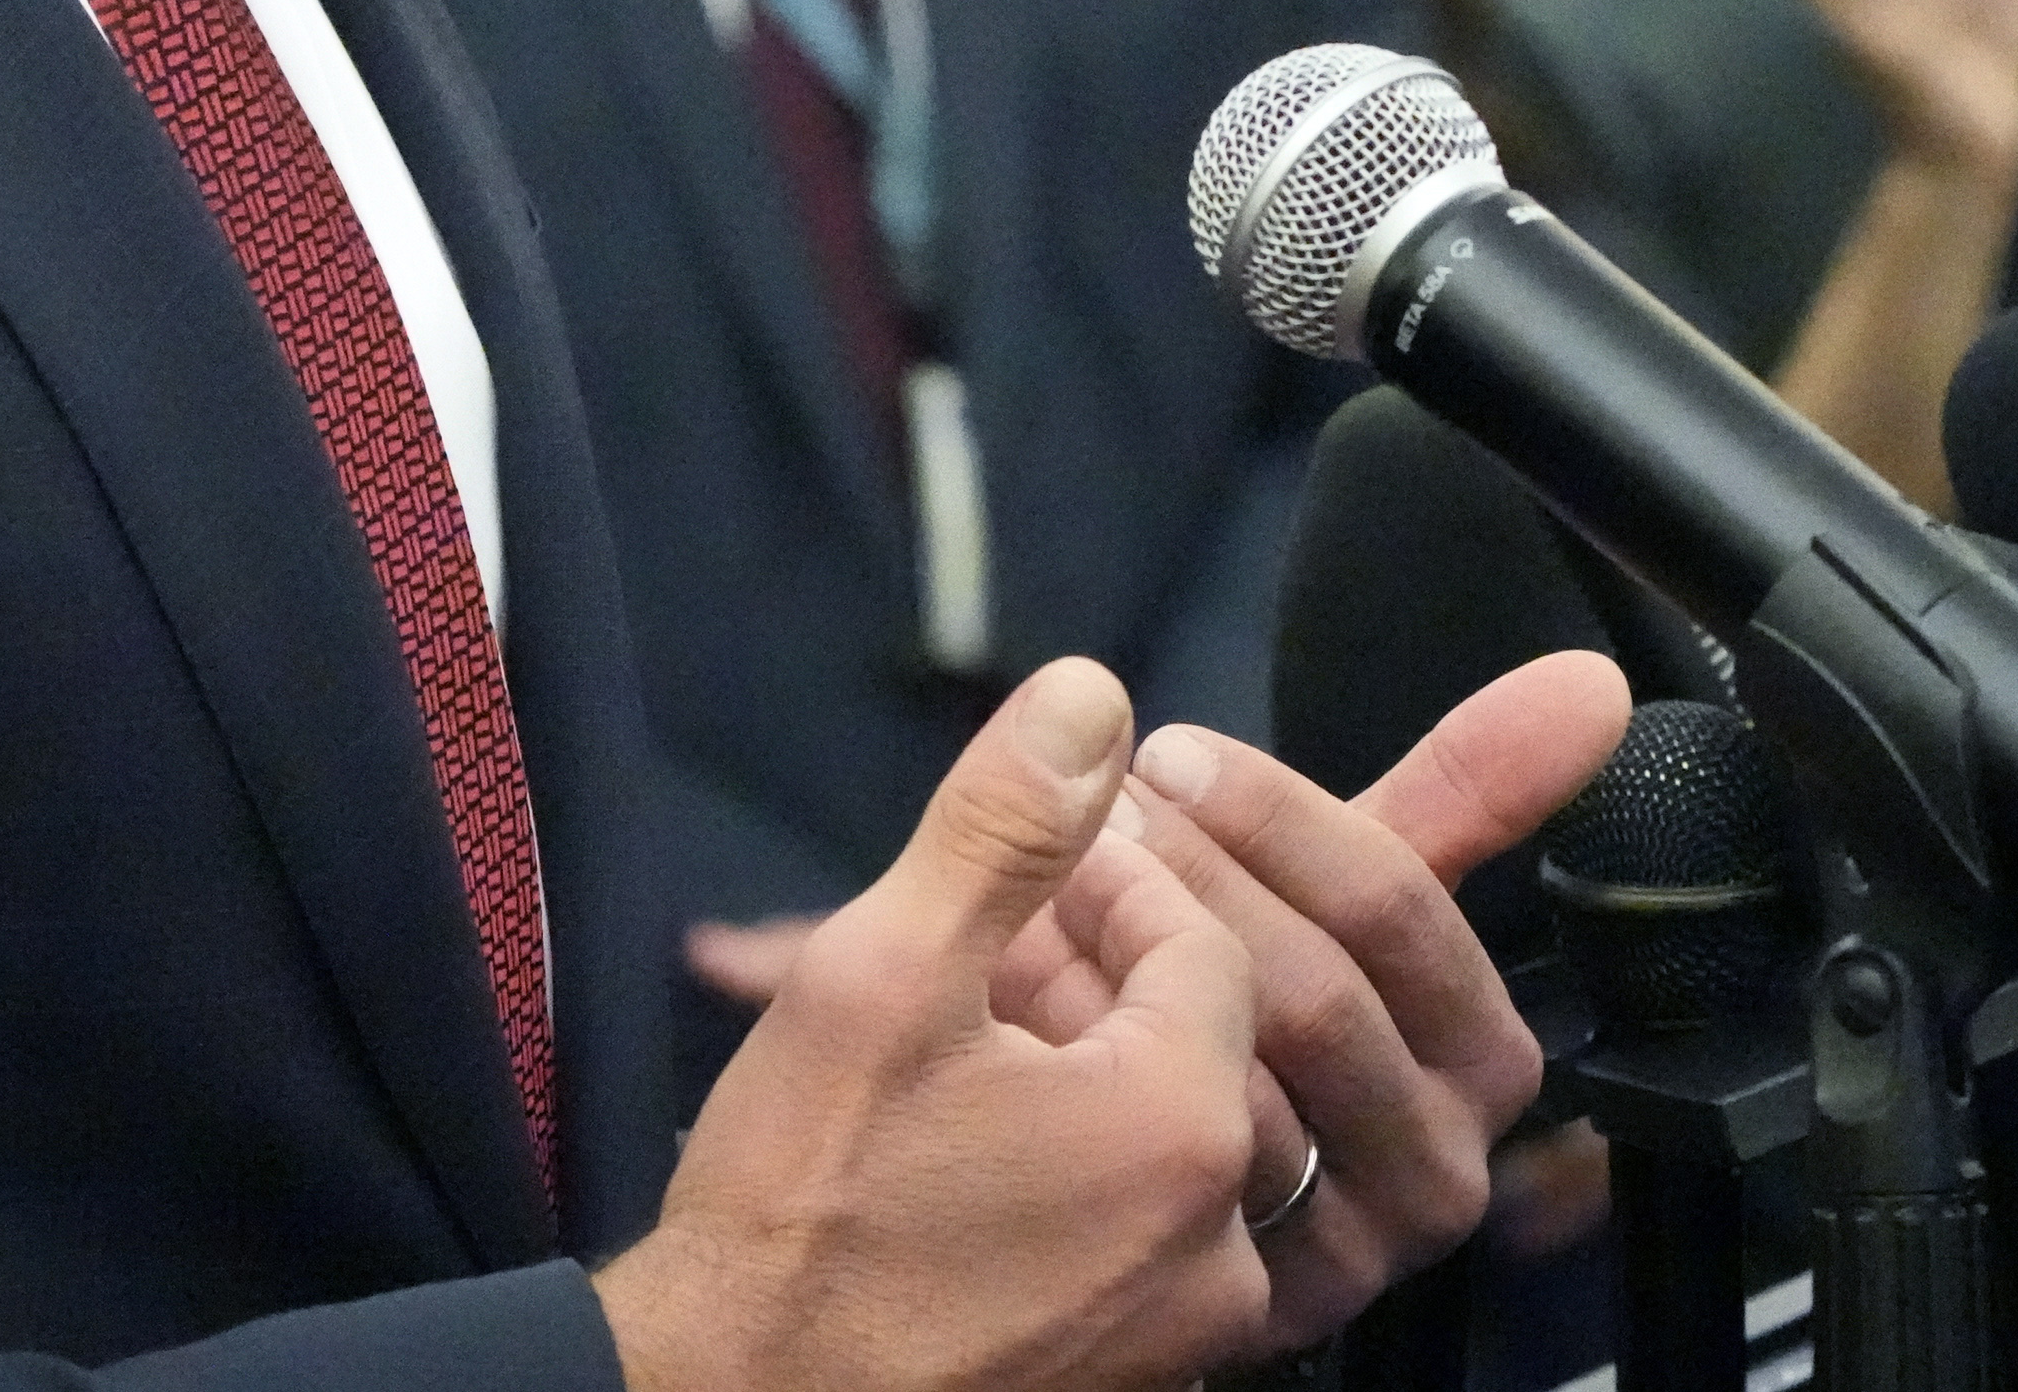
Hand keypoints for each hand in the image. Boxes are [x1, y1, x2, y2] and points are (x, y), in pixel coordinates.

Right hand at [598, 660, 1264, 1391]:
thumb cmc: (795, 1211)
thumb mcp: (881, 977)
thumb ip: (1003, 827)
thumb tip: (1092, 695)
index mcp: (1183, 1128)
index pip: (1203, 938)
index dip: (1108, 887)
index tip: (1018, 886)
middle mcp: (1222, 1247)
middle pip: (1200, 1044)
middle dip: (1101, 979)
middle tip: (983, 962)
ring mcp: (1183, 1337)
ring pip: (1171, 1146)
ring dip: (1089, 1078)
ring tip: (968, 1053)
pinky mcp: (1134, 1388)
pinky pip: (1142, 1247)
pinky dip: (1083, 1182)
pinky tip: (973, 1159)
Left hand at [989, 651, 1633, 1354]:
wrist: (1111, 1176)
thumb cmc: (1236, 1004)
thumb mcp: (1344, 892)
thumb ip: (1465, 791)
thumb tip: (1593, 680)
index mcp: (1485, 1059)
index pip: (1396, 904)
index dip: (1271, 816)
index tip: (1165, 756)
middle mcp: (1444, 1169)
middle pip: (1313, 990)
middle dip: (1185, 887)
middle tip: (1082, 823)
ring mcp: (1351, 1249)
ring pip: (1242, 1081)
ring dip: (1120, 973)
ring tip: (1040, 901)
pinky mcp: (1256, 1313)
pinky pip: (1168, 1178)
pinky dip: (1086, 1083)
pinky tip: (1029, 1022)